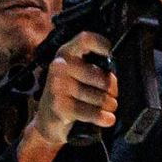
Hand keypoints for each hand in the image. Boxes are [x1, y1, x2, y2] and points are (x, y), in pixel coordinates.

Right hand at [19, 30, 118, 161]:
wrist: (47, 121)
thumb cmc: (69, 93)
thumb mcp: (77, 74)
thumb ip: (95, 69)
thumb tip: (114, 77)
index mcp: (66, 53)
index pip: (85, 40)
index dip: (103, 45)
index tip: (112, 55)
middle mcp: (59, 67)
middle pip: (100, 76)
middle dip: (112, 88)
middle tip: (113, 94)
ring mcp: (57, 87)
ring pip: (98, 96)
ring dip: (108, 104)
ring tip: (108, 107)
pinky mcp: (59, 106)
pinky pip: (91, 112)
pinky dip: (102, 117)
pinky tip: (108, 119)